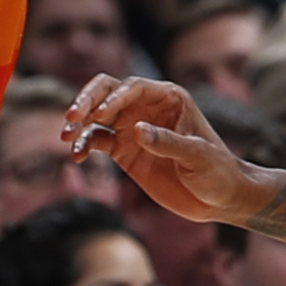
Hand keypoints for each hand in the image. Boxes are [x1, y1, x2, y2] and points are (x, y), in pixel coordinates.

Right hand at [64, 76, 247, 224]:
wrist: (219, 198)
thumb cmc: (217, 171)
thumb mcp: (198, 156)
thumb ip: (168, 142)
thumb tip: (137, 130)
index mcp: (169, 98)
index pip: (134, 87)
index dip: (115, 98)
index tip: (100, 115)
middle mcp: (147, 108)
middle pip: (109, 92)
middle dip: (88, 100)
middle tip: (72, 117)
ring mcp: (133, 128)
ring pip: (97, 115)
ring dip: (80, 122)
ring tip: (66, 136)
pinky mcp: (124, 150)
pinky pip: (97, 141)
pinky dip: (84, 145)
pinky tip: (77, 156)